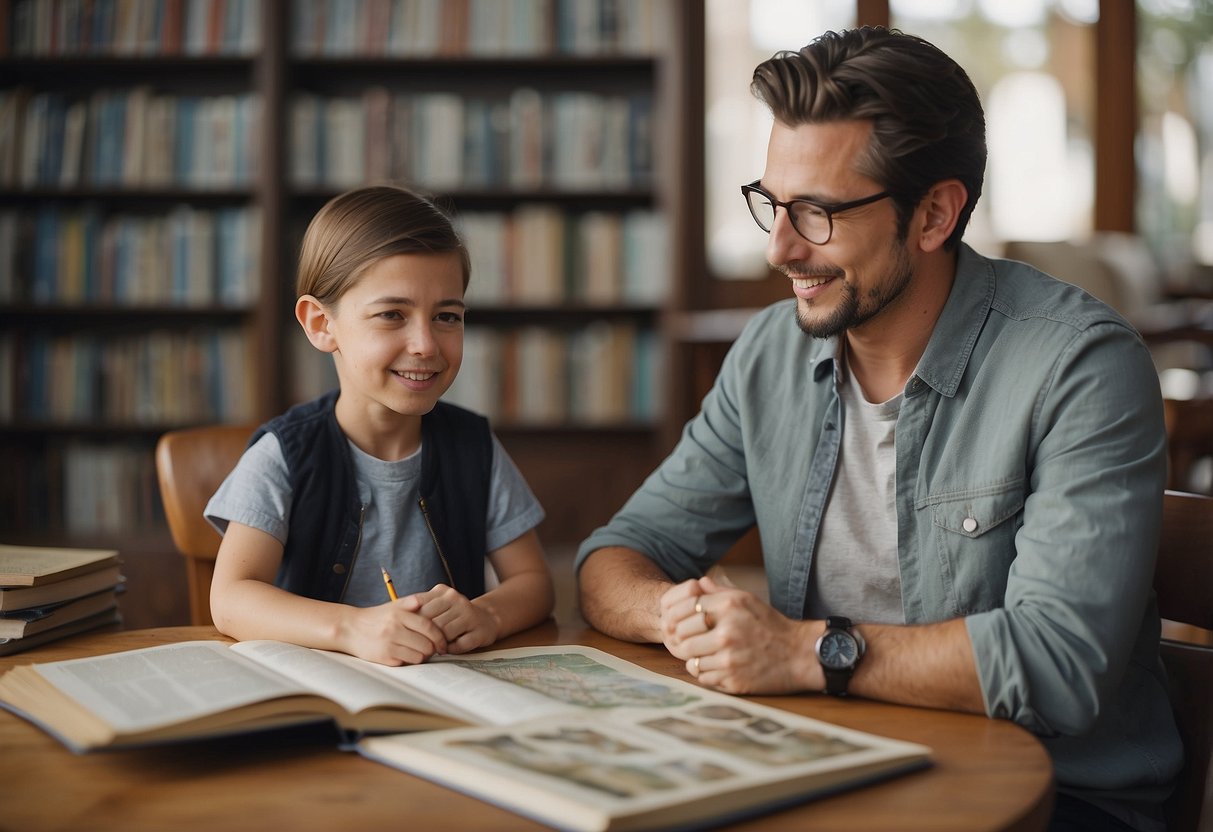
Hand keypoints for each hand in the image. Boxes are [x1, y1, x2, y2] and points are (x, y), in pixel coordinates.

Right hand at [337, 597, 447, 665]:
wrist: (350, 628)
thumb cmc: (375, 618)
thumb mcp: (393, 606)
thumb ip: (410, 602)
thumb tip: (424, 600)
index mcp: (400, 615)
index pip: (429, 627)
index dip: (440, 637)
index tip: (443, 643)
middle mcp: (394, 629)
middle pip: (426, 644)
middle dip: (432, 648)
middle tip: (431, 648)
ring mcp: (388, 644)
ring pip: (418, 656)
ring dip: (421, 656)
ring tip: (417, 651)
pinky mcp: (383, 658)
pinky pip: (405, 663)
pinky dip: (408, 661)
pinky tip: (404, 654)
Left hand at [410, 584, 499, 653]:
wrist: (486, 619)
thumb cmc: (454, 614)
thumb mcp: (438, 603)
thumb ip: (420, 606)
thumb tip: (396, 616)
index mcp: (444, 592)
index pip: (421, 607)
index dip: (414, 623)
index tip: (409, 632)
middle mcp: (458, 600)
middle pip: (432, 622)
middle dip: (425, 636)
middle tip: (421, 644)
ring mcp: (470, 616)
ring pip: (445, 634)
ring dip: (438, 644)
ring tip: (435, 647)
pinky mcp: (479, 632)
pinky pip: (460, 645)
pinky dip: (451, 649)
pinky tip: (449, 649)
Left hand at [660, 575, 817, 694]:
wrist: (799, 655)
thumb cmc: (771, 625)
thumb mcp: (748, 599)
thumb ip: (720, 592)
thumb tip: (698, 583)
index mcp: (728, 607)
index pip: (685, 610)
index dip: (682, 617)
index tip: (687, 623)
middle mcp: (726, 632)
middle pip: (682, 638)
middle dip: (685, 639)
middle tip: (693, 641)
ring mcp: (728, 659)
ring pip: (690, 660)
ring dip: (695, 658)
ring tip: (707, 654)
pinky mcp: (732, 681)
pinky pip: (703, 678)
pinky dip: (707, 673)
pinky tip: (718, 666)